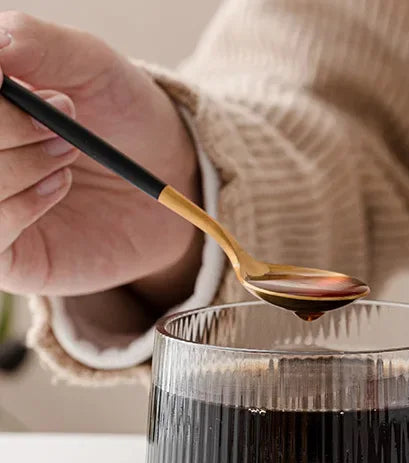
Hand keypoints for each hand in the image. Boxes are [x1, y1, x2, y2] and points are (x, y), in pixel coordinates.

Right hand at [0, 12, 201, 310]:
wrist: (173, 181)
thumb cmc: (125, 115)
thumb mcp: (89, 63)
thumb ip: (35, 43)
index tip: (27, 86)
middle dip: (5, 127)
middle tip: (61, 124)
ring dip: (16, 165)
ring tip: (67, 153)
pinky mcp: (7, 255)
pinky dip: (19, 206)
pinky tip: (59, 185)